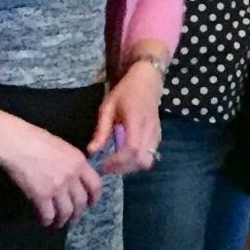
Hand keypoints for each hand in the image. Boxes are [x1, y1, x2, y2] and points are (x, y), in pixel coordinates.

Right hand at [0, 115, 102, 227]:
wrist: (16, 143)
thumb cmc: (35, 140)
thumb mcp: (63, 147)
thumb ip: (72, 163)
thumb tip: (75, 176)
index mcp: (79, 162)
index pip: (95, 185)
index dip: (94, 198)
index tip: (90, 204)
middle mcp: (72, 176)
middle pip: (81, 202)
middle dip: (77, 213)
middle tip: (72, 218)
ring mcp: (57, 186)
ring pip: (66, 212)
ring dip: (63, 220)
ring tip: (58, 223)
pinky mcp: (41, 195)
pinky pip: (48, 214)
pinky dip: (47, 221)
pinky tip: (44, 221)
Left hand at [91, 59, 162, 176]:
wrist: (148, 81)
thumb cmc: (125, 91)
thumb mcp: (108, 107)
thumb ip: (101, 130)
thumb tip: (91, 151)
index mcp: (136, 119)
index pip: (132, 148)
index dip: (118, 160)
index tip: (103, 163)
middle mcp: (149, 129)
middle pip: (141, 159)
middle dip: (123, 168)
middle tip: (106, 167)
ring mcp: (156, 133)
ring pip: (147, 160)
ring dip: (131, 166)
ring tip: (115, 164)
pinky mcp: (158, 136)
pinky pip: (150, 155)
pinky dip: (137, 161)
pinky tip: (124, 157)